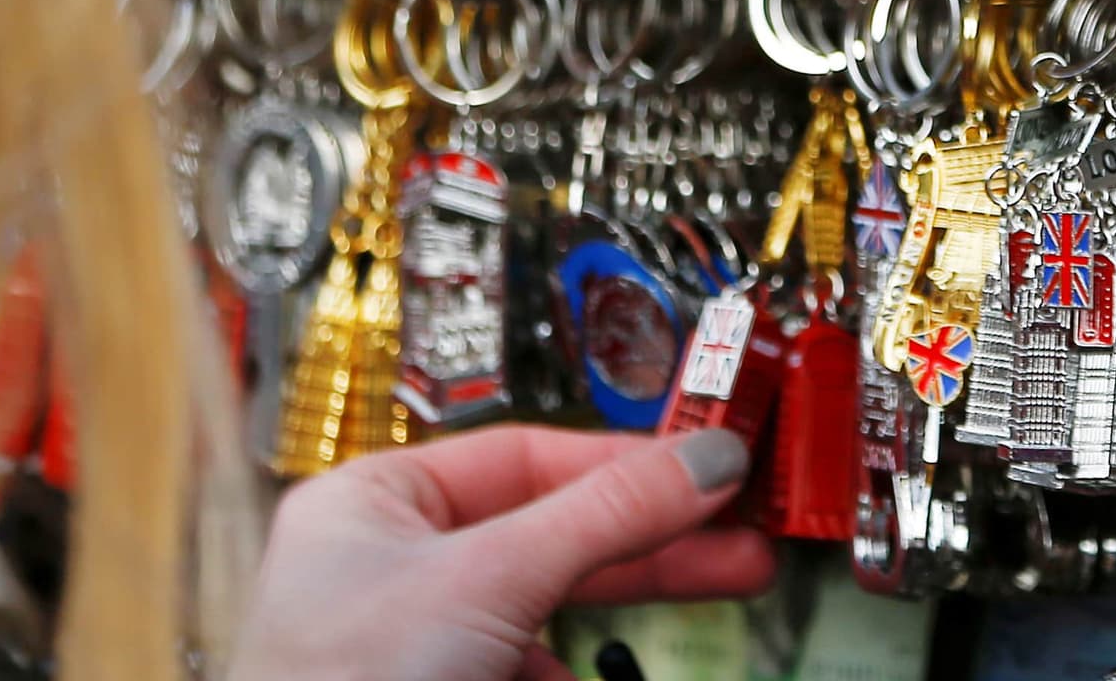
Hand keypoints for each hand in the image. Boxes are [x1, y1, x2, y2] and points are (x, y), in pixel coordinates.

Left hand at [236, 426, 774, 680]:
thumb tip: (703, 460)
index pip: (524, 457)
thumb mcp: (490, 579)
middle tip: (743, 548)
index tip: (711, 472)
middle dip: (653, 546)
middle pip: (550, 535)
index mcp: (372, 505)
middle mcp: (390, 570)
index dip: (623, 464)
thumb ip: (604, 515)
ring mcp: (416, 647)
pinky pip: (529, 676)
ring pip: (548, 615)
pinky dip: (575, 679)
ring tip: (709, 608)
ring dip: (623, 621)